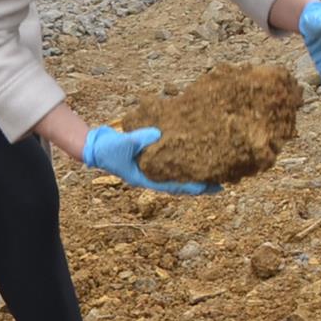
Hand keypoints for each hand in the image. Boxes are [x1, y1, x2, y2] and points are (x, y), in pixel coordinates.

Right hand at [81, 125, 215, 195]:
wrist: (97, 147)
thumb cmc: (109, 148)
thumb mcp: (122, 143)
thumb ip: (138, 139)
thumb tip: (158, 133)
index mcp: (147, 178)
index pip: (174, 186)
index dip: (193, 187)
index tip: (211, 187)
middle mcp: (153, 175)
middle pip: (181, 183)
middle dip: (200, 184)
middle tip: (222, 182)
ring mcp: (154, 168)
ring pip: (179, 173)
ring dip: (196, 172)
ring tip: (216, 169)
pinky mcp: (154, 158)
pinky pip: (173, 162)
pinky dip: (186, 160)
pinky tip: (197, 154)